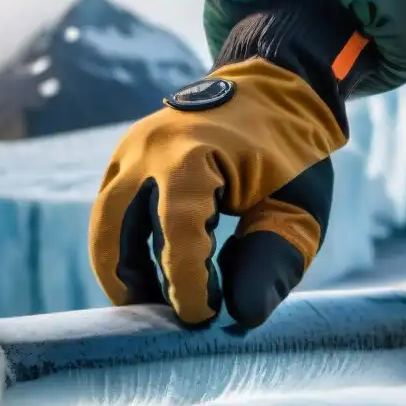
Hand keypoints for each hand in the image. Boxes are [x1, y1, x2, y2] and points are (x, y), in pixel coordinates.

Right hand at [88, 58, 344, 327]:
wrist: (276, 87)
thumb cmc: (293, 154)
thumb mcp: (300, 209)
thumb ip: (273, 259)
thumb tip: (241, 314)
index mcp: (194, 156)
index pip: (178, 234)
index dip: (187, 284)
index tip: (205, 314)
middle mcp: (149, 149)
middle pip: (113, 230)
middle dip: (130, 283)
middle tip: (161, 318)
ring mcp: (131, 149)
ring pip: (105, 221)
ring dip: (122, 267)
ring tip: (156, 300)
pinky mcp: (128, 157)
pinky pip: (114, 208)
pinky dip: (127, 245)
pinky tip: (155, 271)